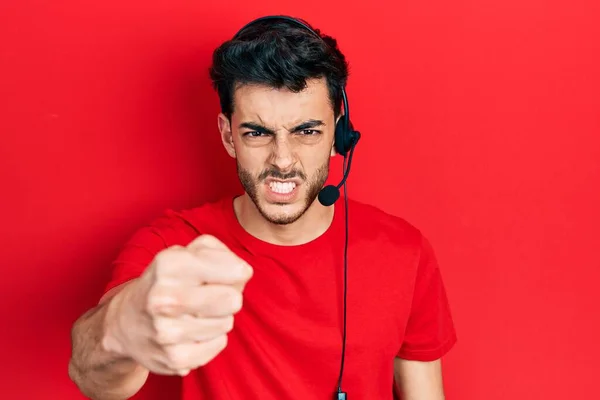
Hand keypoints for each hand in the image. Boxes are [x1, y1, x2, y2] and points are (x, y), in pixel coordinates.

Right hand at [104, 234, 252, 375]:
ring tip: (195, 313)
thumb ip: (216, 251)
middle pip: (233, 300)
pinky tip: (191, 332)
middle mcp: (164, 298)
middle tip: (210, 295)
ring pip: (227, 322)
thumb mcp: (183, 253)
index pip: (236, 271)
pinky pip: (219, 344)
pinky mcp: (174, 359)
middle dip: (228, 296)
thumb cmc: (165, 283)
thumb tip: (242, 272)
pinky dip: (211, 338)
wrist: (126, 323)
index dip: (236, 272)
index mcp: (169, 265)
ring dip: (217, 317)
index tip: (223, 274)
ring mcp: (167, 332)